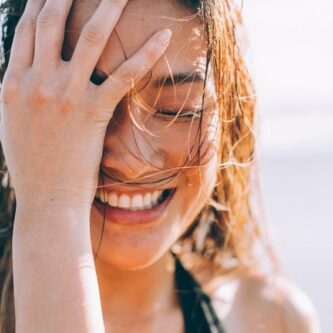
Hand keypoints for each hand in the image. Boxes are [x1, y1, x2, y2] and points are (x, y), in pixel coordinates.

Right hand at [0, 0, 171, 209]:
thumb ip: (19, 92)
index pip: (26, 28)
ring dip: (107, 6)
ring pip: (88, 37)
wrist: (46, 198)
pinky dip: (145, 54)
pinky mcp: (92, 113)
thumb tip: (27, 69)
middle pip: (51, 21)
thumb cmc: (33, 165)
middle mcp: (35, 82)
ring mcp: (64, 96)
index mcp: (12, 84)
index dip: (39, 2)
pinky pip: (123, 76)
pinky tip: (162, 36)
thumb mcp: (14, 124)